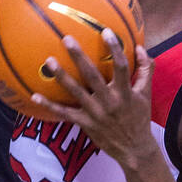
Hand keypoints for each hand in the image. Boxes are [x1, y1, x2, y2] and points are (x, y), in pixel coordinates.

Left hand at [32, 33, 155, 169]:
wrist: (134, 150)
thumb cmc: (139, 117)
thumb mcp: (146, 94)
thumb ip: (146, 69)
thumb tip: (140, 46)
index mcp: (125, 92)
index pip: (121, 66)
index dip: (114, 48)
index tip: (105, 31)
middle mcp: (110, 101)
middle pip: (92, 76)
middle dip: (79, 57)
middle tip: (67, 39)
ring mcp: (95, 113)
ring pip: (76, 92)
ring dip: (61, 76)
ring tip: (48, 60)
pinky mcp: (85, 123)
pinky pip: (64, 113)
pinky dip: (49, 105)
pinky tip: (34, 95)